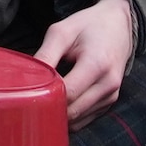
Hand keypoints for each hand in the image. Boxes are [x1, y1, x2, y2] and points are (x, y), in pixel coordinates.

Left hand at [33, 0, 138, 123]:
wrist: (118, 24)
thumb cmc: (88, 26)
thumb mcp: (62, 32)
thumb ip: (45, 55)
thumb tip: (27, 78)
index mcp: (97, 64)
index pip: (68, 94)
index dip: (45, 96)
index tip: (28, 92)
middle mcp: (108, 84)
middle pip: (72, 112)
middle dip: (49, 109)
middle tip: (29, 100)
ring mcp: (111, 96)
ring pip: (78, 120)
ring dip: (59, 114)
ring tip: (43, 99)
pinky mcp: (109, 102)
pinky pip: (84, 120)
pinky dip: (69, 116)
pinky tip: (58, 102)